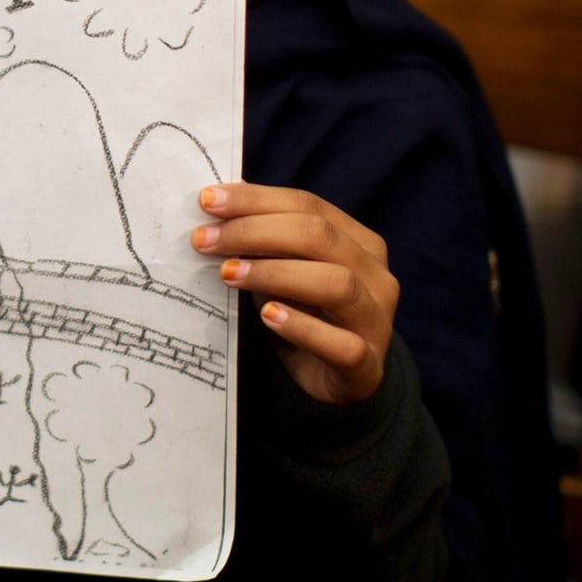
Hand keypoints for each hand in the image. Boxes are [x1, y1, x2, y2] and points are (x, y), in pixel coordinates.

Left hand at [194, 182, 395, 405]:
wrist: (339, 381)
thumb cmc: (306, 316)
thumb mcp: (286, 272)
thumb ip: (263, 241)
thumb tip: (214, 203)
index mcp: (360, 243)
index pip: (309, 206)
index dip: (256, 200)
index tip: (207, 201)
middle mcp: (377, 276)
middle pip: (319, 237)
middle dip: (255, 232)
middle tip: (205, 240)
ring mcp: (377, 321)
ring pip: (336, 283)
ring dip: (275, 274)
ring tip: (228, 274)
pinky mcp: (368, 366)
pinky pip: (342, 345)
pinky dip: (303, 328)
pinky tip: (267, 315)